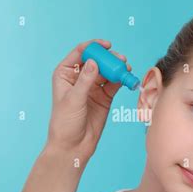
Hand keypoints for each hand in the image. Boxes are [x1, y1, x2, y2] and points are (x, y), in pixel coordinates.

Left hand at [46, 39, 131, 157]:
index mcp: (65, 74)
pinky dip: (121, 80)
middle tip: (120, 60)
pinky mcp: (104, 97)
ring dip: (117, 69)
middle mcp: (79, 78)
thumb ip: (85, 81)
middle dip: (109, 58)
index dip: (93, 47)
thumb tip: (94, 62)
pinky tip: (127, 78)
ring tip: (126, 69)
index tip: (106, 46)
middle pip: (97, 60)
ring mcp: (93, 87)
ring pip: (107, 71)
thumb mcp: (74, 99)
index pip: (80, 54)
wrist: (73, 146)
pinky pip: (114, 84)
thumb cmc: (65, 123)